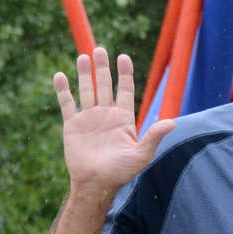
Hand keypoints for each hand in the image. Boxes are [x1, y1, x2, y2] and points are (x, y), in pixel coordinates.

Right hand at [53, 47, 173, 193]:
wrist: (96, 183)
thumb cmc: (120, 171)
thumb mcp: (141, 155)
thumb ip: (154, 137)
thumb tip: (172, 123)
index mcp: (123, 118)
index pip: (124, 90)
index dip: (124, 73)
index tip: (123, 57)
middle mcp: (106, 114)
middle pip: (104, 85)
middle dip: (103, 68)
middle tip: (100, 50)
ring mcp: (88, 118)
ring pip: (86, 90)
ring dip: (85, 74)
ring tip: (84, 56)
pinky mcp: (72, 125)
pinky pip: (67, 104)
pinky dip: (63, 90)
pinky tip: (60, 76)